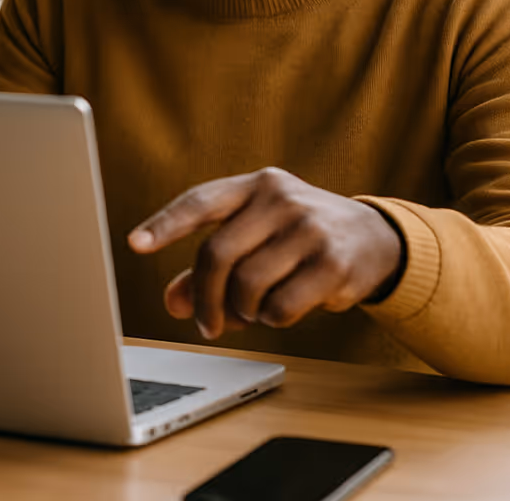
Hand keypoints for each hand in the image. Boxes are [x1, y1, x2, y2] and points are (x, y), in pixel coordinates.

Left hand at [127, 167, 404, 340]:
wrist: (374, 237)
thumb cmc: (297, 236)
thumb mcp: (255, 236)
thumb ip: (210, 266)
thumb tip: (173, 302)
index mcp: (253, 185)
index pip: (200, 201)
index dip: (165, 224)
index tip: (136, 244)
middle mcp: (280, 198)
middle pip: (217, 253)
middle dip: (205, 297)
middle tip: (205, 323)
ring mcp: (309, 227)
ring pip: (248, 284)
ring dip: (242, 310)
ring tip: (253, 308)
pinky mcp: (333, 263)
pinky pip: (281, 306)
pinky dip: (272, 318)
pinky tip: (283, 307)